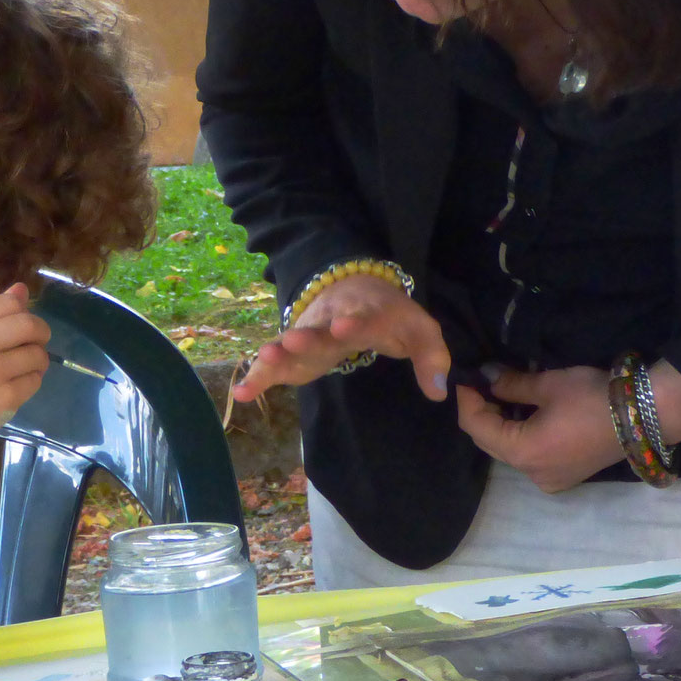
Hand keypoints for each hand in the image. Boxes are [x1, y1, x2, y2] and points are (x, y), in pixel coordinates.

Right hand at [0, 284, 50, 449]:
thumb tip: (22, 290)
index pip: (10, 304)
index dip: (23, 312)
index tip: (21, 325)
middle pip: (30, 325)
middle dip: (40, 333)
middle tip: (36, 342)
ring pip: (37, 355)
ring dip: (37, 360)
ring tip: (24, 367)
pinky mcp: (4, 399)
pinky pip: (35, 381)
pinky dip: (31, 381)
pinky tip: (16, 385)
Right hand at [232, 272, 450, 402]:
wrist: (353, 287)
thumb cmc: (390, 315)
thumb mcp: (421, 330)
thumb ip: (432, 358)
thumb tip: (437, 393)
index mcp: (365, 313)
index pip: (360, 317)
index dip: (353, 322)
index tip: (344, 327)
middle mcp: (331, 322)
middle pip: (318, 329)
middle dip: (305, 336)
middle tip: (292, 340)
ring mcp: (308, 335)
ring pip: (291, 343)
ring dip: (277, 352)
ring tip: (263, 359)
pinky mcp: (294, 353)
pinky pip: (274, 364)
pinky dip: (258, 376)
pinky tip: (242, 392)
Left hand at [456, 360, 680, 491]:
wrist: (645, 415)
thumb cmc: (592, 397)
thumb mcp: (547, 384)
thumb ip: (510, 384)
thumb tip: (486, 377)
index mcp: (522, 453)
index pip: (476, 427)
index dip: (467, 401)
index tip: (465, 377)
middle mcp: (531, 475)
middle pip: (491, 443)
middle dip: (482, 413)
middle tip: (481, 383)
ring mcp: (549, 480)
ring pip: (510, 452)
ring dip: (502, 425)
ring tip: (502, 394)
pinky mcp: (564, 477)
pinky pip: (530, 458)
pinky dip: (521, 436)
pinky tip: (524, 413)